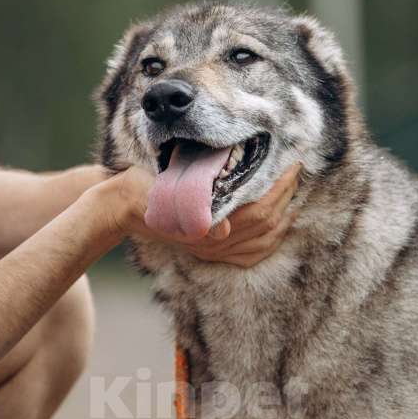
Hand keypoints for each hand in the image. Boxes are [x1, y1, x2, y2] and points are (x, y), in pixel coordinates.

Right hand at [97, 163, 301, 267]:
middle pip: (266, 224)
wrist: (121, 205)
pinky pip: (252, 254)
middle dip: (286, 195)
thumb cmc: (142, 188)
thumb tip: (223, 234)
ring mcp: (212, 251)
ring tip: (292, 188)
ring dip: (285, 214)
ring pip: (264, 240)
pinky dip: (272, 238)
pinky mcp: (211, 252)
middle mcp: (212, 245)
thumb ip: (189, 205)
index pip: (258, 210)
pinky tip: (281, 221)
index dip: (280, 188)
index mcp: (205, 226)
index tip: (291, 163)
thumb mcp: (161, 188)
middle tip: (296, 167)